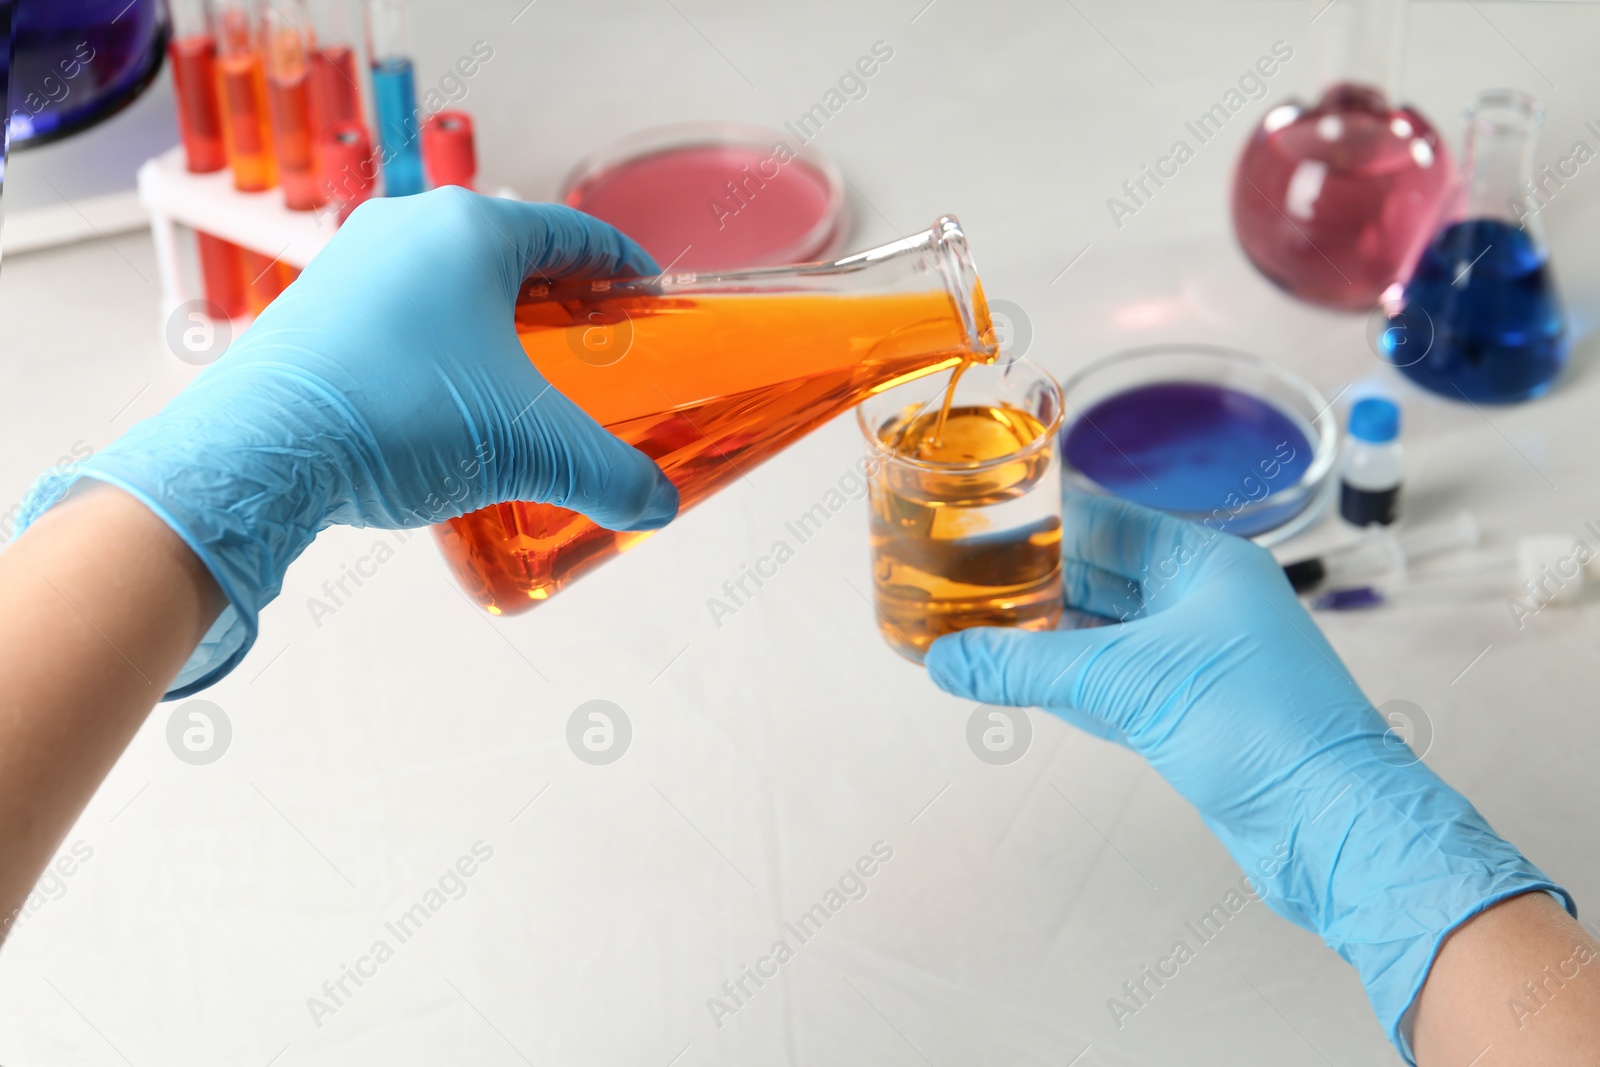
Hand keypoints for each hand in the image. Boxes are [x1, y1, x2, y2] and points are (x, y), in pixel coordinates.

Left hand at [15, 190, 677, 694]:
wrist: (257, 454)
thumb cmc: (397, 417)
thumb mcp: (528, 447)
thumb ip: (607, 473)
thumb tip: (656, 504)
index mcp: (470, 230)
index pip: (575, 232)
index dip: (624, 267)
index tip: (647, 298)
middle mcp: (407, 227)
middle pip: (514, 257)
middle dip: (562, 306)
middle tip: (595, 355)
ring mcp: (351, 263)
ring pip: (451, 285)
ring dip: (496, 329)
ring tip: (524, 387)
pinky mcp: (313, 308)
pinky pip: (400, 314)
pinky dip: (441, 347)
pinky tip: (450, 404)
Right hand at [925, 494, 1569, 1060]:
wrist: (1334, 826)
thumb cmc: (1263, 729)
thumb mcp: (1128, 683)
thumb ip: (1028, 667)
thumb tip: (944, 661)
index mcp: (1202, 563)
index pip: (1101, 521)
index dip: (1036, 521)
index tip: (972, 520)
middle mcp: (1199, 602)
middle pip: (1094, 576)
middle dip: (1028, 582)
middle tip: (952, 580)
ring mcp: (1194, 660)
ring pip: (1098, 634)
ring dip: (1040, 637)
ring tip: (969, 629)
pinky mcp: (1186, 715)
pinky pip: (1108, 684)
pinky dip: (1062, 683)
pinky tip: (1015, 681)